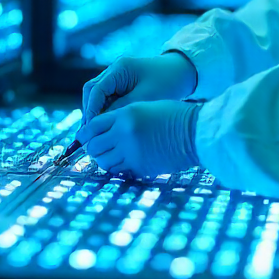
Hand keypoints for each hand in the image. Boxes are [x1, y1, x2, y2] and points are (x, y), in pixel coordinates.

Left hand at [73, 100, 199, 179]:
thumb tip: (104, 131)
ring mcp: (131, 152)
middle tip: (97, 149)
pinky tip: (121, 164)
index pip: (93, 126)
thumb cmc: (174, 117)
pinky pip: (118, 170)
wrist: (195, 132)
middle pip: (94, 145)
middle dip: (93, 148)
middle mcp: (124, 133)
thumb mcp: (144, 108)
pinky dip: (116, 168)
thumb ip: (123, 118)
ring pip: (103, 161)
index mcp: (125, 115)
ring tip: (108, 157)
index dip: (85, 134)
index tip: (83, 138)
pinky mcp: (140, 167)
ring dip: (103, 160)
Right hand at [81, 53, 195, 124]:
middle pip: (92, 91)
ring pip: (98, 95)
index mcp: (120, 68)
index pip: (96, 90)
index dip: (91, 110)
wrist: (183, 73)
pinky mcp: (122, 85)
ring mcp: (117, 77)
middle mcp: (114, 70)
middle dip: (90, 111)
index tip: (91, 129)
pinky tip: (108, 126)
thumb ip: (122, 108)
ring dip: (96, 112)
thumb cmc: (168, 83)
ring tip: (97, 132)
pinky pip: (107, 98)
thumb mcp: (146, 98)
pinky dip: (105, 111)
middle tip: (89, 133)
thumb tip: (101, 123)